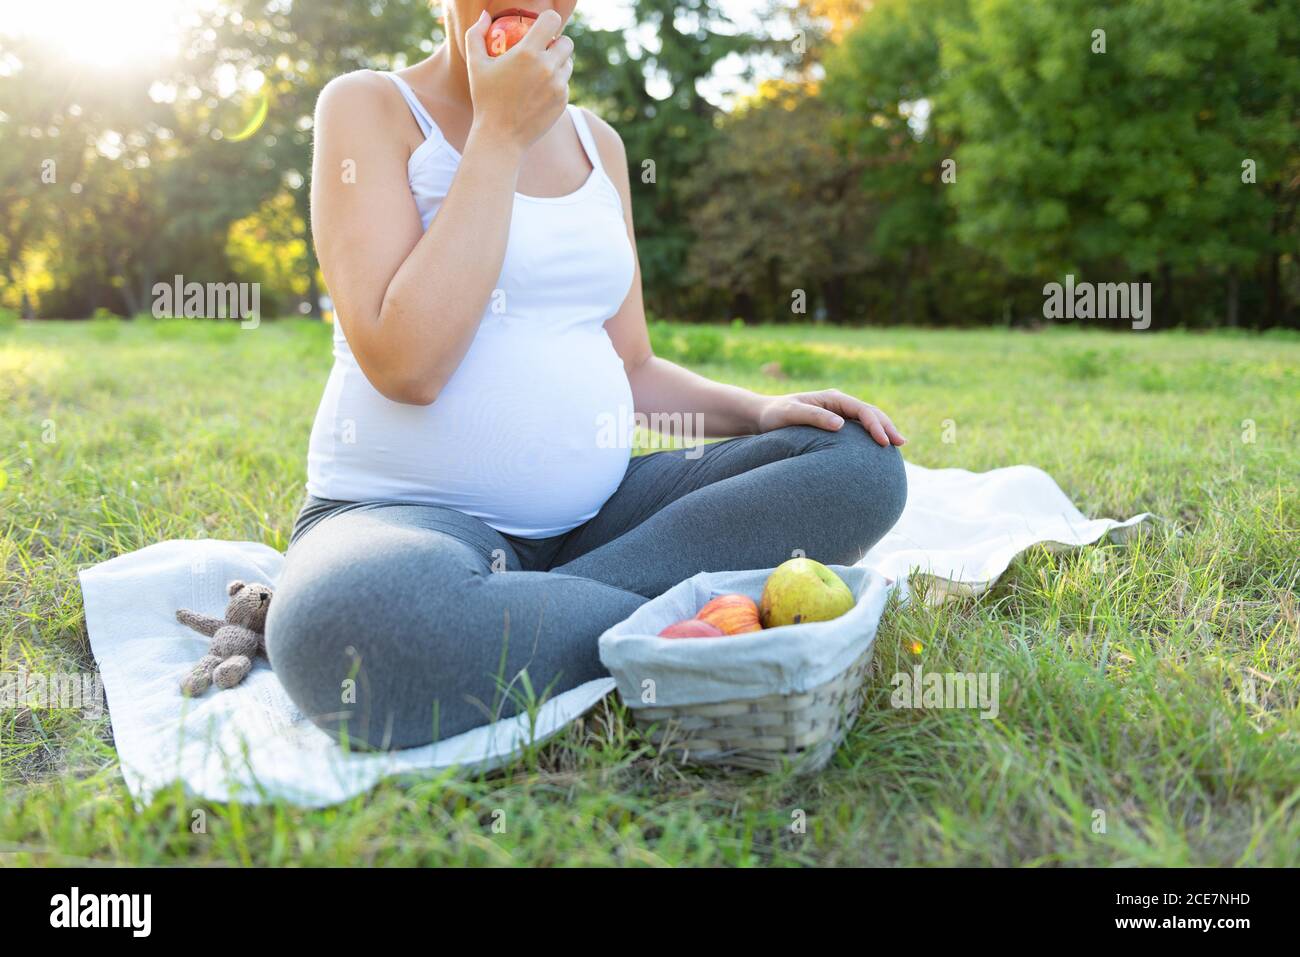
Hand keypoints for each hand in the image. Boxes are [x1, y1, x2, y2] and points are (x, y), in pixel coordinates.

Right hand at [465, 10, 573, 155]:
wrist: (500, 137)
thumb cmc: (484, 99)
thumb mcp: (475, 65)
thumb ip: (476, 34)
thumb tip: (485, 15)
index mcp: (527, 53)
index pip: (552, 20)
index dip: (549, 20)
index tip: (542, 28)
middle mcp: (547, 67)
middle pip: (567, 42)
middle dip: (557, 43)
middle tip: (544, 50)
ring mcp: (558, 85)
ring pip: (568, 63)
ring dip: (559, 63)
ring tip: (542, 70)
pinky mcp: (563, 101)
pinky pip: (565, 84)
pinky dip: (557, 84)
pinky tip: (540, 91)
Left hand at [756, 389, 905, 446]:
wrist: (762, 416)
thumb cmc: (774, 415)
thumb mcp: (791, 414)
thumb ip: (814, 417)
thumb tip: (840, 424)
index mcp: (832, 398)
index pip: (862, 409)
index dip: (875, 424)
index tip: (883, 441)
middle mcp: (838, 404)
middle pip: (870, 413)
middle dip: (887, 427)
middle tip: (901, 443)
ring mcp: (838, 414)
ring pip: (867, 421)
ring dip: (882, 431)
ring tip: (897, 446)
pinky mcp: (834, 425)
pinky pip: (857, 430)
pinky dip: (870, 437)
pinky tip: (877, 449)